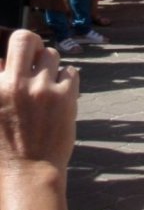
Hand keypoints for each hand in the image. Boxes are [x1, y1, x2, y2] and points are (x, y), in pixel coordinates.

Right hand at [0, 30, 78, 173]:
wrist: (29, 172)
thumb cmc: (5, 146)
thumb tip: (3, 64)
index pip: (0, 51)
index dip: (8, 55)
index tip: (13, 64)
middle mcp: (13, 84)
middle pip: (24, 38)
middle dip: (30, 43)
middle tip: (33, 55)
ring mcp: (40, 88)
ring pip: (51, 53)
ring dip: (49, 65)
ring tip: (45, 83)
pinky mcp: (64, 95)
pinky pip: (70, 70)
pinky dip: (66, 79)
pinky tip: (59, 93)